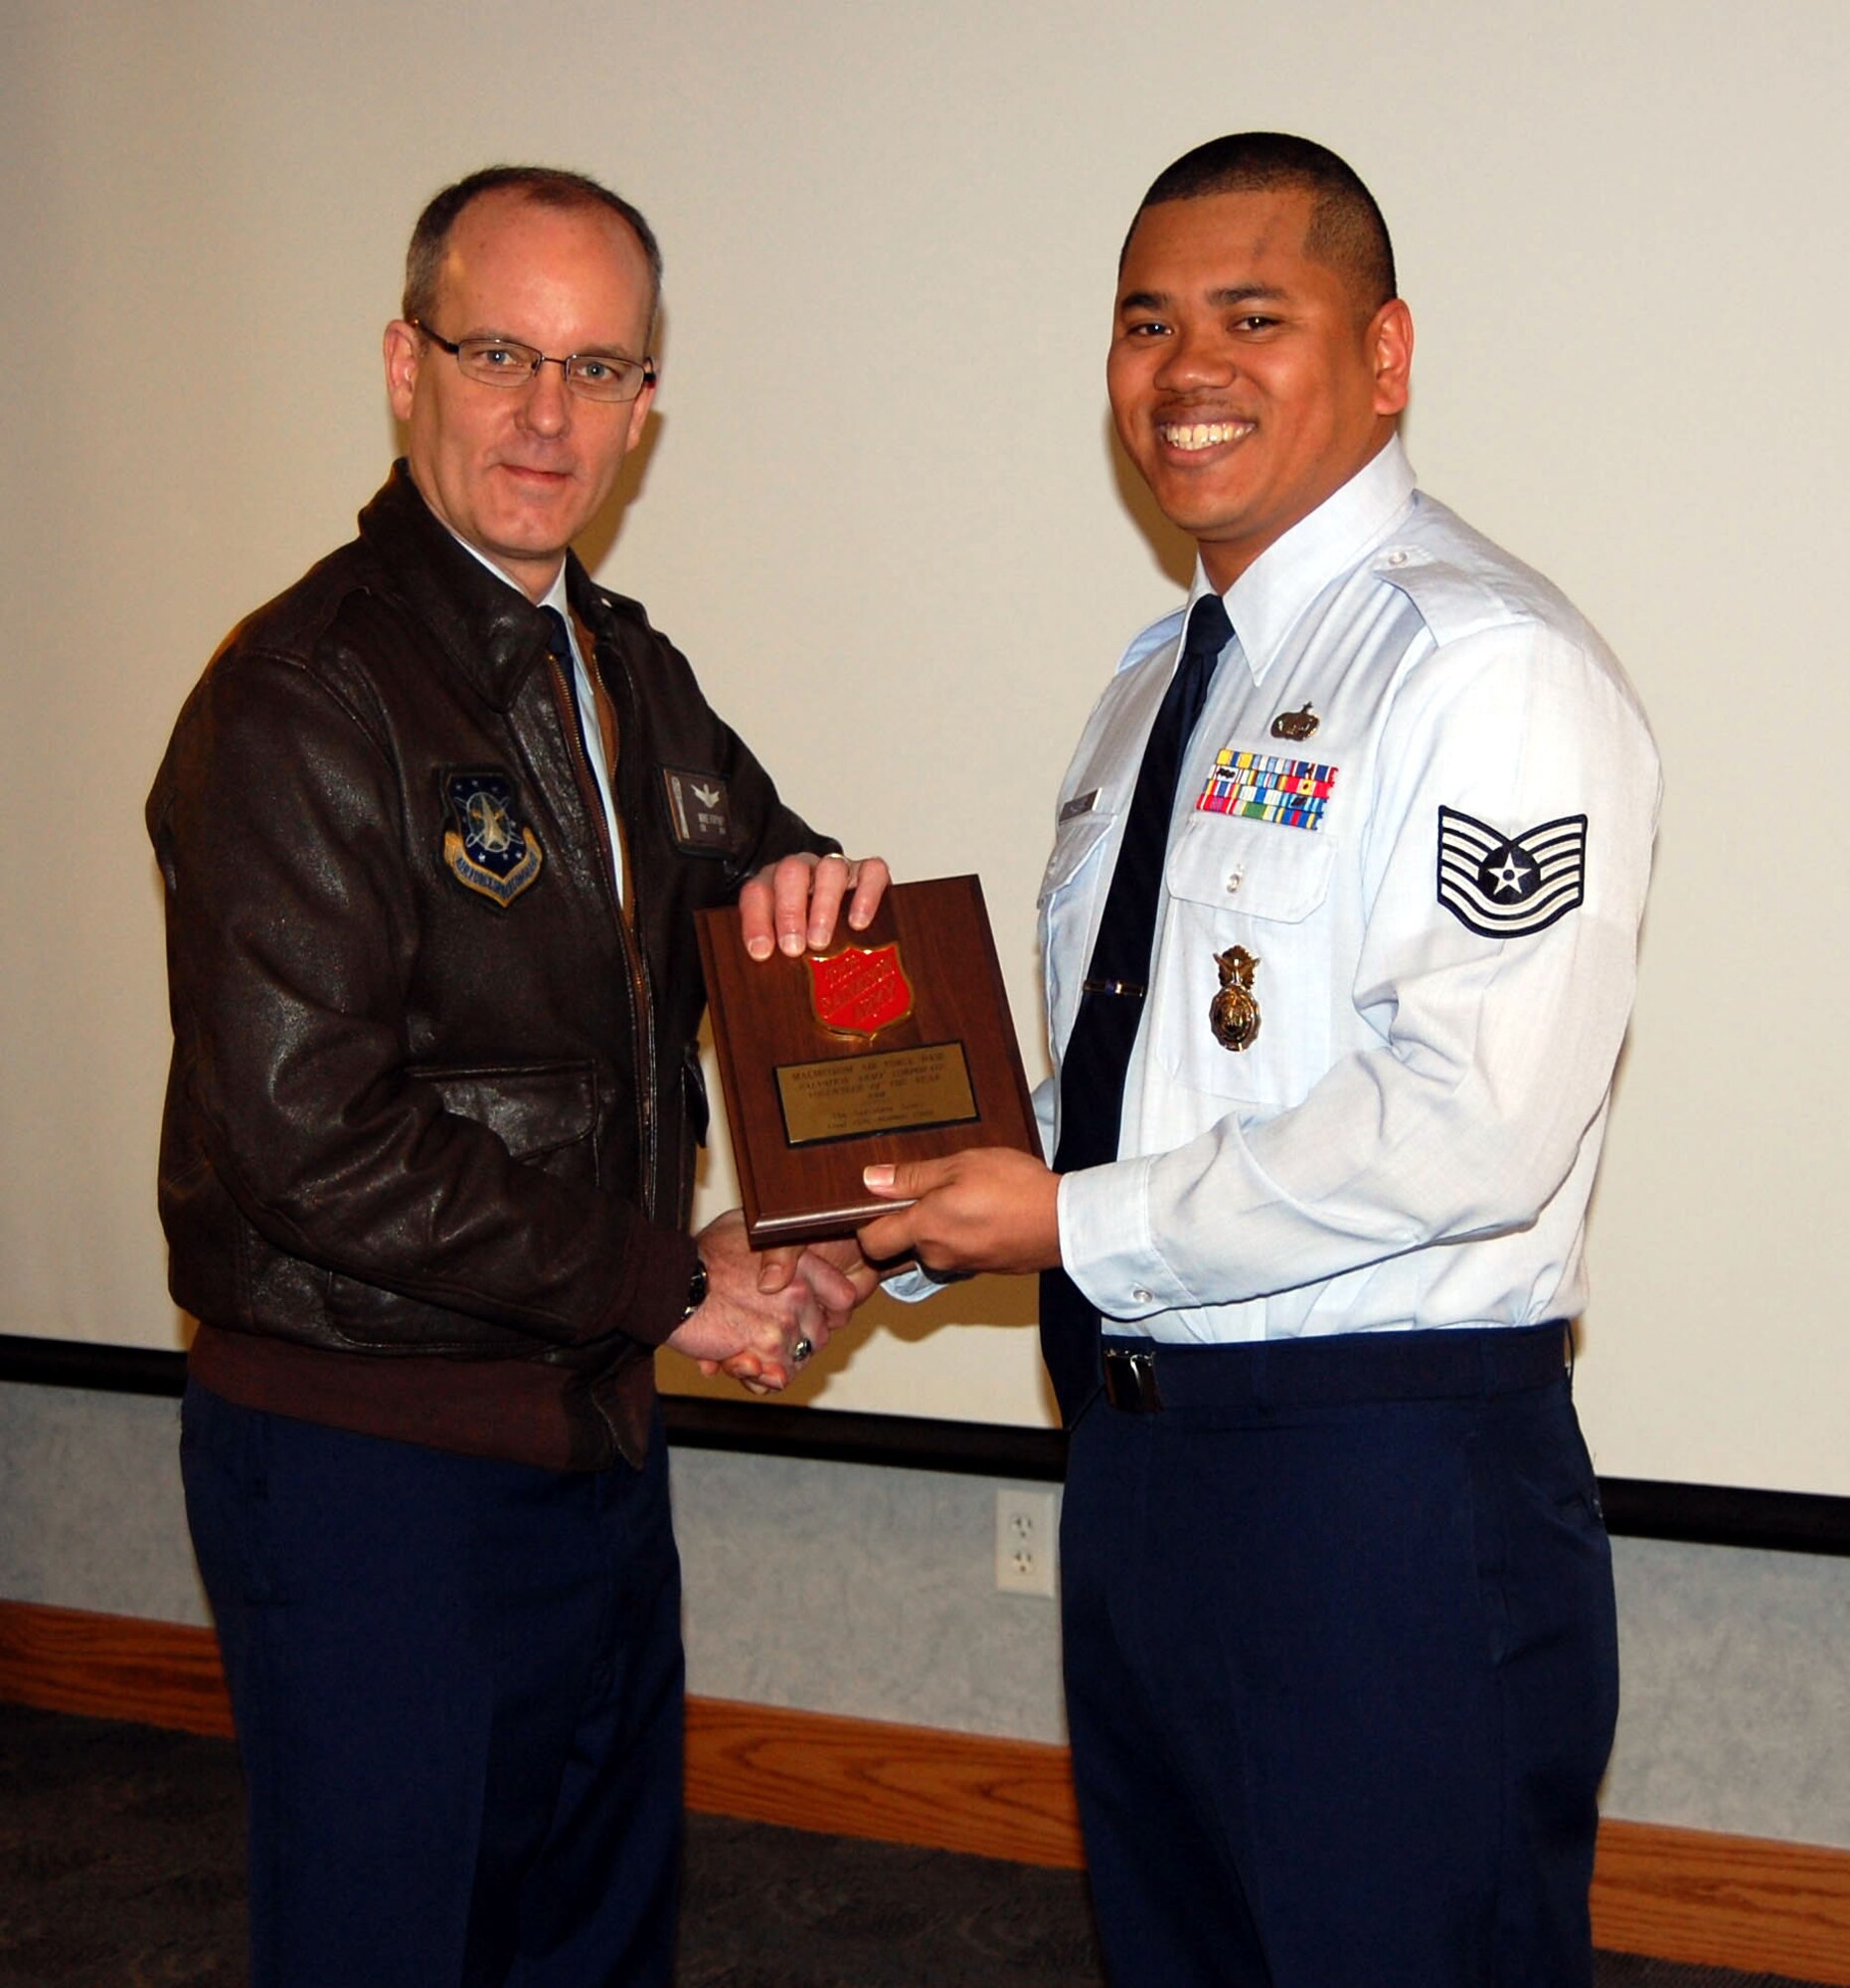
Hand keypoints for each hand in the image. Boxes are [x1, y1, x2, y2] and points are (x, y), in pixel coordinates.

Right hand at [667, 1209, 833, 1391]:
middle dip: (800, 1341)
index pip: (844, 1297)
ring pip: (800, 1359)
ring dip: (779, 1361)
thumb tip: (788, 1255)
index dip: (830, 1311)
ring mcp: (782, 1324)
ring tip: (753, 1350)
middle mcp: (798, 1295)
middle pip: (821, 1334)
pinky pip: (777, 1377)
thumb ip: (775, 1245)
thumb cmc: (703, 1254)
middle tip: (771, 1336)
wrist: (669, 1282)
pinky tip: (743, 1360)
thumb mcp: (747, 1230)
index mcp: (801, 1264)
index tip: (814, 1315)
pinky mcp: (761, 1349)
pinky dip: (762, 1377)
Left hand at [739, 852, 890, 960]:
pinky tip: (859, 923)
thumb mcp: (785, 950)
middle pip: (792, 873)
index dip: (756, 920)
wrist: (853, 928)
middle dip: (790, 911)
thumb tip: (760, 998)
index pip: (757, 892)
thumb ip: (773, 962)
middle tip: (793, 947)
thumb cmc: (809, 941)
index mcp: (774, 885)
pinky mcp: (869, 874)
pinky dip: (866, 895)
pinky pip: (871, 872)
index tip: (762, 951)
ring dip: (824, 905)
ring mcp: (838, 869)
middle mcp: (805, 871)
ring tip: (820, 941)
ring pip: (830, 869)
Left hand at [857, 1148, 1062, 1275]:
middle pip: (901, 1244)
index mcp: (925, 1229)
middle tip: (928, 1188)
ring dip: (937, 1225)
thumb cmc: (1016, 1189)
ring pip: (931, 1247)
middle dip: (907, 1220)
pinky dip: (961, 1234)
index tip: (876, 1202)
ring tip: (962, 1195)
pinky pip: (957, 1252)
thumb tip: (873, 1180)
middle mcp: (937, 1255)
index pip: (871, 1242)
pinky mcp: (982, 1269)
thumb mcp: (961, 1164)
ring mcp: (960, 1266)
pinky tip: (981, 1211)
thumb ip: (913, 1175)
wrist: (1067, 1221)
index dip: (866, 1223)